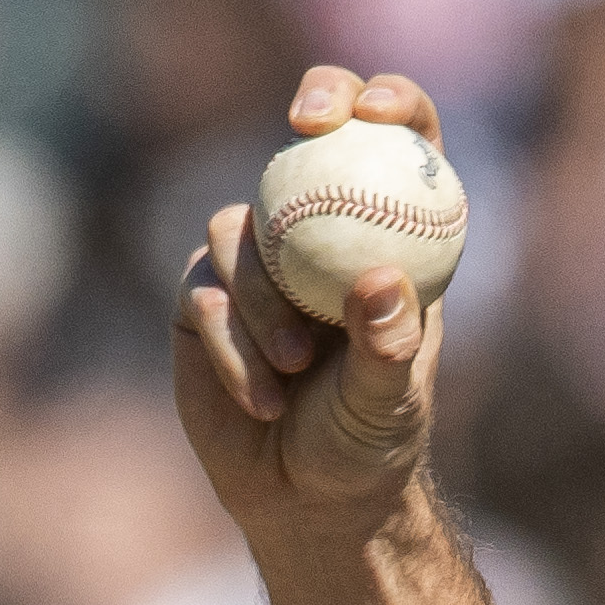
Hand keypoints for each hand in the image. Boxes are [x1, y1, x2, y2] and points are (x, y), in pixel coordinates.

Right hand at [170, 67, 447, 545]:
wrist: (307, 501)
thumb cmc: (368, 448)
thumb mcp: (388, 406)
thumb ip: (387, 348)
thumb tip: (380, 283)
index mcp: (388, 245)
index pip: (402, 147)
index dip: (389, 104)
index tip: (376, 107)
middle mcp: (321, 237)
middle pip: (311, 140)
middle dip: (317, 106)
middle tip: (308, 122)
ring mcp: (258, 262)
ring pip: (241, 230)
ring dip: (262, 300)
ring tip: (293, 370)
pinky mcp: (202, 298)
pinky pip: (202, 295)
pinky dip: (230, 347)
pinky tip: (263, 401)